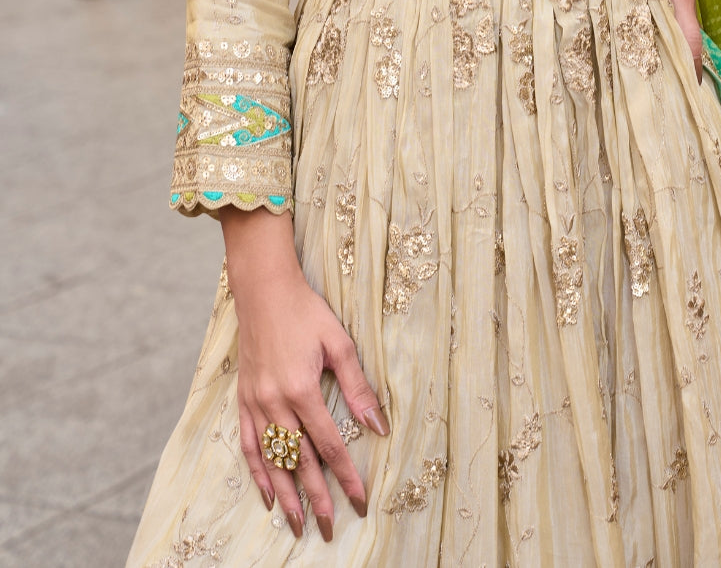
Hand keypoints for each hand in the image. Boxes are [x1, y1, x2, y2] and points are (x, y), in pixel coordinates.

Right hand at [221, 208, 387, 540]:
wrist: (263, 289)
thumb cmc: (305, 311)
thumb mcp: (339, 342)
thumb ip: (357, 386)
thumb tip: (378, 424)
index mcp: (301, 389)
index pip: (329, 444)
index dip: (346, 475)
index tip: (360, 500)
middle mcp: (275, 402)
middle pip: (299, 461)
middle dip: (316, 497)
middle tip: (329, 528)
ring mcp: (255, 403)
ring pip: (271, 461)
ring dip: (286, 495)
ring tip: (298, 524)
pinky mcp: (244, 399)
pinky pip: (249, 445)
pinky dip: (257, 473)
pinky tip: (267, 495)